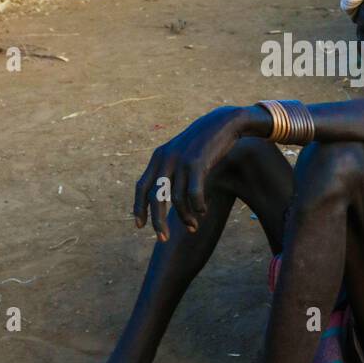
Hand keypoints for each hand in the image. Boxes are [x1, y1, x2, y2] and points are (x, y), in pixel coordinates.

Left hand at [134, 106, 243, 239]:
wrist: (225, 123)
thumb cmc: (204, 143)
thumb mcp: (182, 154)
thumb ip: (171, 170)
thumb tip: (163, 196)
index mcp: (158, 157)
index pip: (141, 187)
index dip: (139, 208)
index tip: (140, 226)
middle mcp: (166, 159)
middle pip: (155, 197)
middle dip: (158, 222)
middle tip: (163, 239)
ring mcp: (181, 160)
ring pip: (176, 199)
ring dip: (185, 217)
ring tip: (193, 227)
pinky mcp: (197, 163)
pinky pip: (194, 193)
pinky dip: (198, 207)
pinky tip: (204, 212)